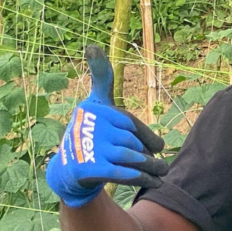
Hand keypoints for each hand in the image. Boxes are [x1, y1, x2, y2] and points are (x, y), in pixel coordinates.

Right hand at [45, 46, 167, 208]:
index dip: (141, 129)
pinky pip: (127, 174)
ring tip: (161, 171)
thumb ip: (102, 80)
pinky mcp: (90, 168)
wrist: (70, 172)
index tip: (120, 91)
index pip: (130, 121)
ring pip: (136, 158)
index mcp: (93, 108)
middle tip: (153, 161)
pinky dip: (144, 178)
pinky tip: (156, 182)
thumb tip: (92, 48)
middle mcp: (90, 124)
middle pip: (137, 141)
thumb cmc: (93, 136)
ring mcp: (89, 146)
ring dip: (153, 168)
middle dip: (148, 153)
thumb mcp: (97, 105)